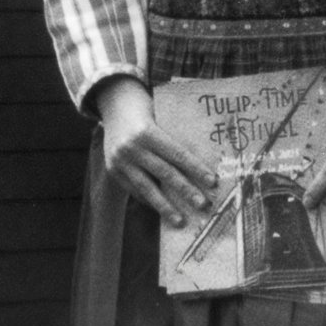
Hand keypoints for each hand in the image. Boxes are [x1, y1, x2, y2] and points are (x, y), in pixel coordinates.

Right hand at [93, 77, 217, 228]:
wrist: (113, 104)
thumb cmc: (147, 110)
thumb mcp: (160, 117)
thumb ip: (173, 139)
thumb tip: (199, 166)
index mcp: (147, 132)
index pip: (177, 154)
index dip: (196, 169)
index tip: (212, 182)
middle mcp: (132, 148)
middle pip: (164, 173)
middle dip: (186, 190)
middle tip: (203, 205)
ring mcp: (120, 161)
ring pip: (147, 188)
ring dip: (165, 206)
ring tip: (180, 221)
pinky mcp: (113, 170)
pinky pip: (134, 190)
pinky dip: (149, 200)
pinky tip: (163, 209)